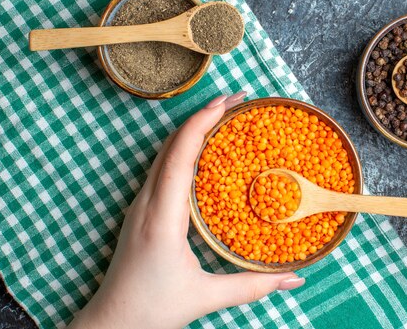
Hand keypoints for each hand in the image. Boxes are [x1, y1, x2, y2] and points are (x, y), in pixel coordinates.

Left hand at [68, 93, 304, 328]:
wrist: (111, 324)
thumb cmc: (151, 309)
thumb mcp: (206, 296)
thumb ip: (253, 286)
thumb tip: (294, 278)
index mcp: (162, 216)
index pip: (180, 153)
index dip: (203, 121)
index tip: (228, 101)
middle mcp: (147, 202)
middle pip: (171, 143)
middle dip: (202, 115)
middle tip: (235, 100)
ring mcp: (141, 205)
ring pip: (164, 152)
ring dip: (191, 129)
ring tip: (222, 116)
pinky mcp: (142, 212)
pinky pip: (162, 167)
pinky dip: (183, 148)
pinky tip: (202, 151)